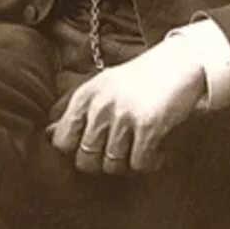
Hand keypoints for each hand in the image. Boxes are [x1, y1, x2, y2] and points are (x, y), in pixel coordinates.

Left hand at [48, 38, 206, 174]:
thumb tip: (48, 135)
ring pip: (112, 165)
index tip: (97, 147)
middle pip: (85, 159)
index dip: (78, 151)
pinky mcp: (147, 125)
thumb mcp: (103, 87)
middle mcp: (100, 105)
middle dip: (103, 162)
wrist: (181, 63)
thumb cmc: (140, 79)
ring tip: (140, 149)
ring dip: (128, 163)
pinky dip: (150, 163)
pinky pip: (139, 164)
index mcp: (85, 95)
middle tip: (121, 151)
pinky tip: (157, 151)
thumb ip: (76, 111)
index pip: (62, 141)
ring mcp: (123, 115)